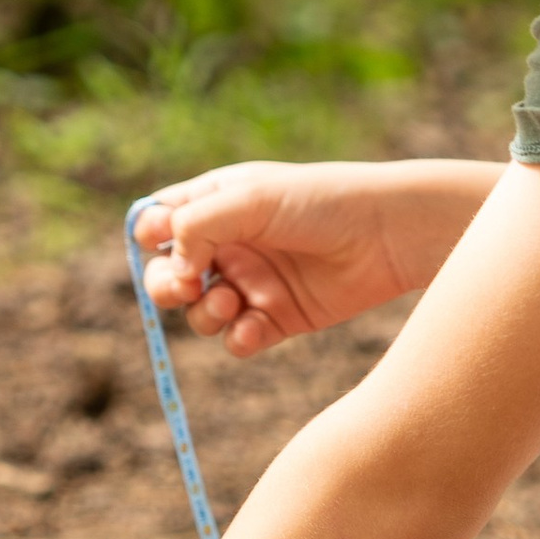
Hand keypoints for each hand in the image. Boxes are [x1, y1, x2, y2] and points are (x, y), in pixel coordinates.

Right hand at [133, 159, 497, 358]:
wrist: (388, 235)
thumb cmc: (322, 202)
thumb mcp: (253, 199)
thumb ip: (198, 224)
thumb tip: (172, 265)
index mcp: (218, 203)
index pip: (160, 221)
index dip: (151, 236)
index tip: (162, 242)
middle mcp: (230, 243)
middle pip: (169, 274)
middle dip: (166, 285)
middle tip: (186, 285)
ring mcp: (253, 282)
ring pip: (200, 311)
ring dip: (203, 313)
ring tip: (229, 304)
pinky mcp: (278, 317)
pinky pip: (237, 339)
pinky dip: (236, 338)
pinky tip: (253, 328)